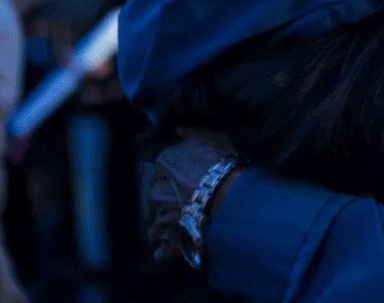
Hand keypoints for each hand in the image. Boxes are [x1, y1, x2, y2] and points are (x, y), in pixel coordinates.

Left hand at [147, 130, 237, 264]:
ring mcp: (164, 216)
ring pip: (154, 227)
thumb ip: (191, 133)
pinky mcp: (173, 239)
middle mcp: (158, 191)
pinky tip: (165, 253)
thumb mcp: (209, 136)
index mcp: (164, 165)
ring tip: (164, 234)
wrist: (229, 191)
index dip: (169, 177)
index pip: (160, 171)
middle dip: (161, 205)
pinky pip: (163, 251)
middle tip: (174, 208)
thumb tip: (179, 130)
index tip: (177, 182)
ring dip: (158, 230)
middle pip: (154, 200)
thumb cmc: (220, 161)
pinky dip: (164, 253)